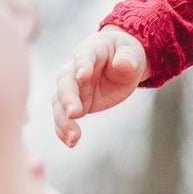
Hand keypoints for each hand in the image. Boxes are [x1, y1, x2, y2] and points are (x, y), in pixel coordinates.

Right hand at [52, 27, 148, 145]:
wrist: (120, 62)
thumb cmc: (125, 53)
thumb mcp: (133, 53)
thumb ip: (128, 58)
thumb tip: (123, 63)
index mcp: (90, 50)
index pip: (84, 56)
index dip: (83, 65)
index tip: (83, 75)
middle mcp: (75, 68)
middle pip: (65, 81)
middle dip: (68, 97)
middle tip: (75, 113)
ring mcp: (73, 87)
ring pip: (59, 102)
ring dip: (64, 120)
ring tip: (74, 137)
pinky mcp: (75, 103)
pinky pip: (64, 117)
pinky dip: (64, 130)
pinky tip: (71, 143)